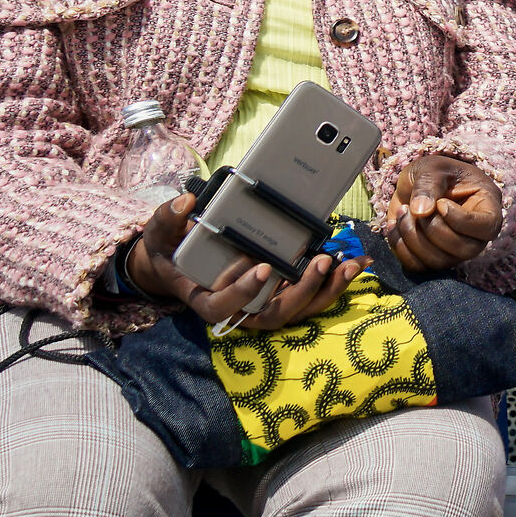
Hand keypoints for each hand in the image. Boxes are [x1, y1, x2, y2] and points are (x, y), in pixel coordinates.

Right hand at [122, 193, 368, 328]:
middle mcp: (239, 308)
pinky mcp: (281, 293)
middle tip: (321, 261)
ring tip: (348, 264)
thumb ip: (167, 218)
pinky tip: (356, 262)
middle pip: (273, 315)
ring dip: (327, 290)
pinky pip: (310, 295)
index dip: (243, 293)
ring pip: (298, 309)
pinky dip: (334, 281)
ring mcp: (262, 303)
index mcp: (206, 299)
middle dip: (301, 291)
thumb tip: (186, 201)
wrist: (179, 263)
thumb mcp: (159, 233)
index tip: (262, 267)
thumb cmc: (170, 251)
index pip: (223, 308)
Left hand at [384, 152, 504, 271]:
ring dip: (414, 238)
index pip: (488, 227)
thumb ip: (428, 185)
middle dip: (433, 229)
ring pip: (440, 261)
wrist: (416, 184)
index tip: (441, 203)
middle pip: (465, 249)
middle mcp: (476, 234)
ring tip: (403, 212)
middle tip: (414, 208)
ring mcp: (455, 250)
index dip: (462, 220)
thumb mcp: (432, 168)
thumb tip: (421, 211)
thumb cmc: (434, 172)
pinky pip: (418, 266)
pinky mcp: (432, 258)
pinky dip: (401, 247)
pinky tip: (395, 225)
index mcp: (487, 206)